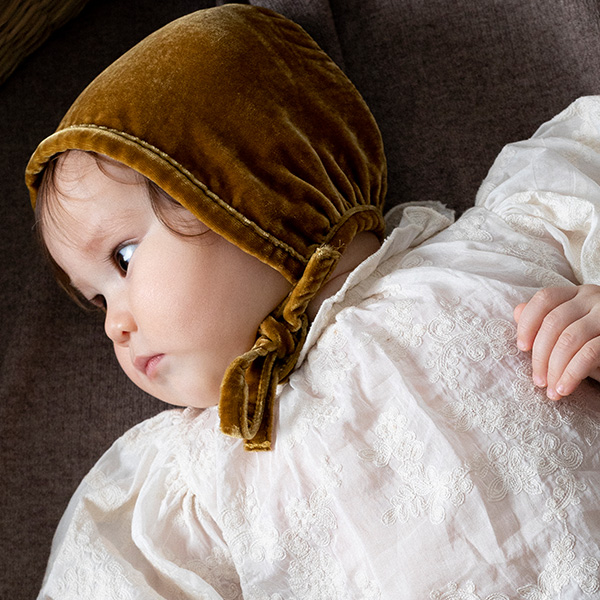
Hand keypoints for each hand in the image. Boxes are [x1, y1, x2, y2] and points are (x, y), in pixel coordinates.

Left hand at [514, 285, 599, 399]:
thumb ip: (545, 321)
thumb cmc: (594, 346)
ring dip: (555, 369)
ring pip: (569, 339)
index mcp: (577, 294)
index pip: (545, 299)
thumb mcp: (569, 331)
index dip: (528, 322)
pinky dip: (572, 374)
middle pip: (554, 322)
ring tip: (551, 390)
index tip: (521, 348)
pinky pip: (588, 354)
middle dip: (540, 355)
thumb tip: (517, 311)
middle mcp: (593, 298)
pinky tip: (564, 388)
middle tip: (538, 381)